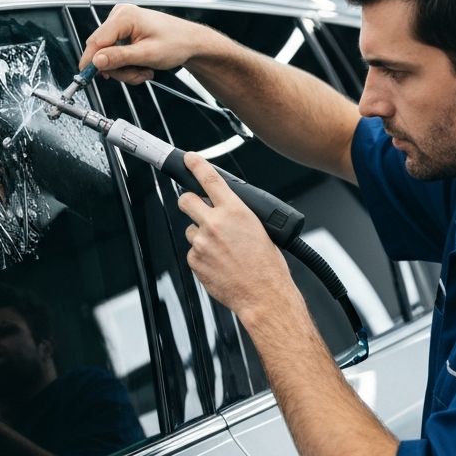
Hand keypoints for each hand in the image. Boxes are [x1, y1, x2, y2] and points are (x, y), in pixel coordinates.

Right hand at [81, 5, 210, 84]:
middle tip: (137, 74)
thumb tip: (97, 61)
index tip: (87, 77)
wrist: (190, 42)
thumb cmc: (177, 42)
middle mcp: (120, 16)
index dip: (90, 61)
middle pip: (102, 50)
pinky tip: (141, 64)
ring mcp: (122, 23)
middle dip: (118, 68)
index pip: (96, 41)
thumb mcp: (147, 54)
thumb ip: (120, 57)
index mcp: (124, 16)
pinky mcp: (124, 32)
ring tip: (144, 70)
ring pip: (109, 56)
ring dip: (125, 69)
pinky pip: (116, 53)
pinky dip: (128, 65)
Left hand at [177, 152, 293, 321]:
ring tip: (221, 249)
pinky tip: (218, 263)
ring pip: (190, 229)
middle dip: (189, 200)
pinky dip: (202, 255)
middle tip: (195, 206)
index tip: (189, 159)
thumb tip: (228, 211)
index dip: (196, 165)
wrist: (264, 296)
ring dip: (200, 234)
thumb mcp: (261, 229)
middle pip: (186, 200)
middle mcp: (215, 223)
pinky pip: (192, 251)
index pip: (210, 179)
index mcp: (236, 211)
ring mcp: (202, 242)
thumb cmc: (268, 267)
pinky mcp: (194, 260)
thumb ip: (239, 216)